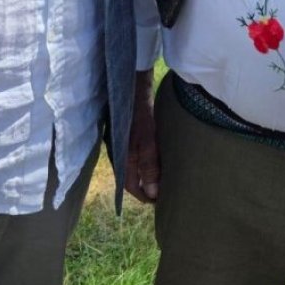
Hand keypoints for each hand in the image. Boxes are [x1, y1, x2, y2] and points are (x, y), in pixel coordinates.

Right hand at [124, 70, 159, 202]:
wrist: (132, 82)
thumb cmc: (140, 111)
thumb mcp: (147, 138)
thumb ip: (149, 164)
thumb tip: (152, 193)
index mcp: (122, 157)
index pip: (131, 187)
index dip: (146, 197)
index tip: (161, 202)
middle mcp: (120, 153)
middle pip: (131, 178)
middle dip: (146, 188)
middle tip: (165, 192)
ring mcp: (122, 143)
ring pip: (133, 166)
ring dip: (146, 174)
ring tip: (163, 177)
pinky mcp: (127, 133)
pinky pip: (135, 154)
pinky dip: (145, 161)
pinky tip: (157, 157)